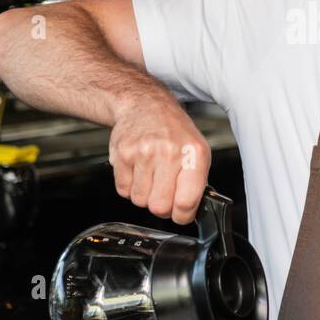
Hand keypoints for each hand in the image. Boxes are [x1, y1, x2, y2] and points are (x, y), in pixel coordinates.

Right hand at [108, 95, 210, 224]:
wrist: (145, 104)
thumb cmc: (173, 130)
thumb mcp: (197, 151)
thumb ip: (197, 183)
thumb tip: (190, 211)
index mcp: (194, 154)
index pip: (187, 202)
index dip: (182, 215)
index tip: (180, 213)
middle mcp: (169, 152)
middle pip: (160, 207)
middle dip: (161, 206)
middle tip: (163, 192)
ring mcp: (143, 153)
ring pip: (140, 201)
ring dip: (144, 195)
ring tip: (150, 175)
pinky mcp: (122, 155)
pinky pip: (123, 191)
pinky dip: (130, 187)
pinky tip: (138, 170)